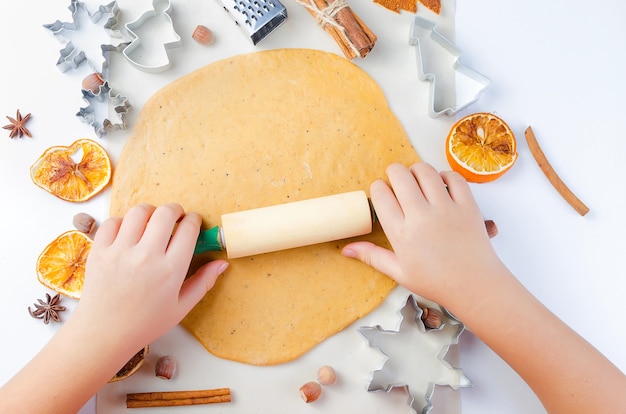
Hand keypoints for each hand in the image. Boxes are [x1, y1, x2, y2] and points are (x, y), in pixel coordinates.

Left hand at [76, 203, 227, 351]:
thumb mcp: (181, 307)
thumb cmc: (145, 324)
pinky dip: (123, 222)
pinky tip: (129, 232)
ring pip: (139, 212)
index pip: (188, 229)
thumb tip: (222, 263)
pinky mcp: (100, 250)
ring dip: (150, 212)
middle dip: (174, 210)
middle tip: (175, 217)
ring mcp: (121, 251)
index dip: (194, 220)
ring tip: (152, 221)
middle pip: (165, 213)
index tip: (193, 222)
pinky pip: (113, 222)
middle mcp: (147, 256)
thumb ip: (204, 282)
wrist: (103, 334)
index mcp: (171, 269)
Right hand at [342, 162, 504, 308]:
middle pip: (400, 175)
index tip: (383, 193)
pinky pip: (453, 177)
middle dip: (394, 172)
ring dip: (417, 171)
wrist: (475, 285)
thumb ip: (372, 256)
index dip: (379, 188)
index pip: (381, 194)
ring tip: (417, 180)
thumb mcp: (399, 272)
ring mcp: (446, 208)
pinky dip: (445, 176)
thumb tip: (347, 250)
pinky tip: (441, 185)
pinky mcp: (467, 205)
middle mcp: (421, 216)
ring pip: (425, 171)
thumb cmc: (436, 281)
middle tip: (397, 180)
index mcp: (401, 232)